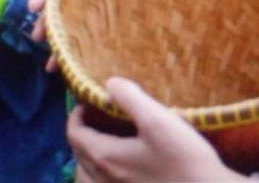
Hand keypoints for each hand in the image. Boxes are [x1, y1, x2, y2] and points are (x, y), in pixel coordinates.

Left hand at [68, 78, 243, 181]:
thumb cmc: (184, 160)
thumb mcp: (157, 120)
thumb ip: (129, 97)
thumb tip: (110, 84)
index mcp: (105, 156)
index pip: (74, 133)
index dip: (76, 115)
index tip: (87, 103)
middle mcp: (105, 179)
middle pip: (80, 153)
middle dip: (83, 133)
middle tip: (96, 118)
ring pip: (91, 173)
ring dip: (92, 154)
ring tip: (108, 140)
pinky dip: (106, 172)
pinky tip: (127, 163)